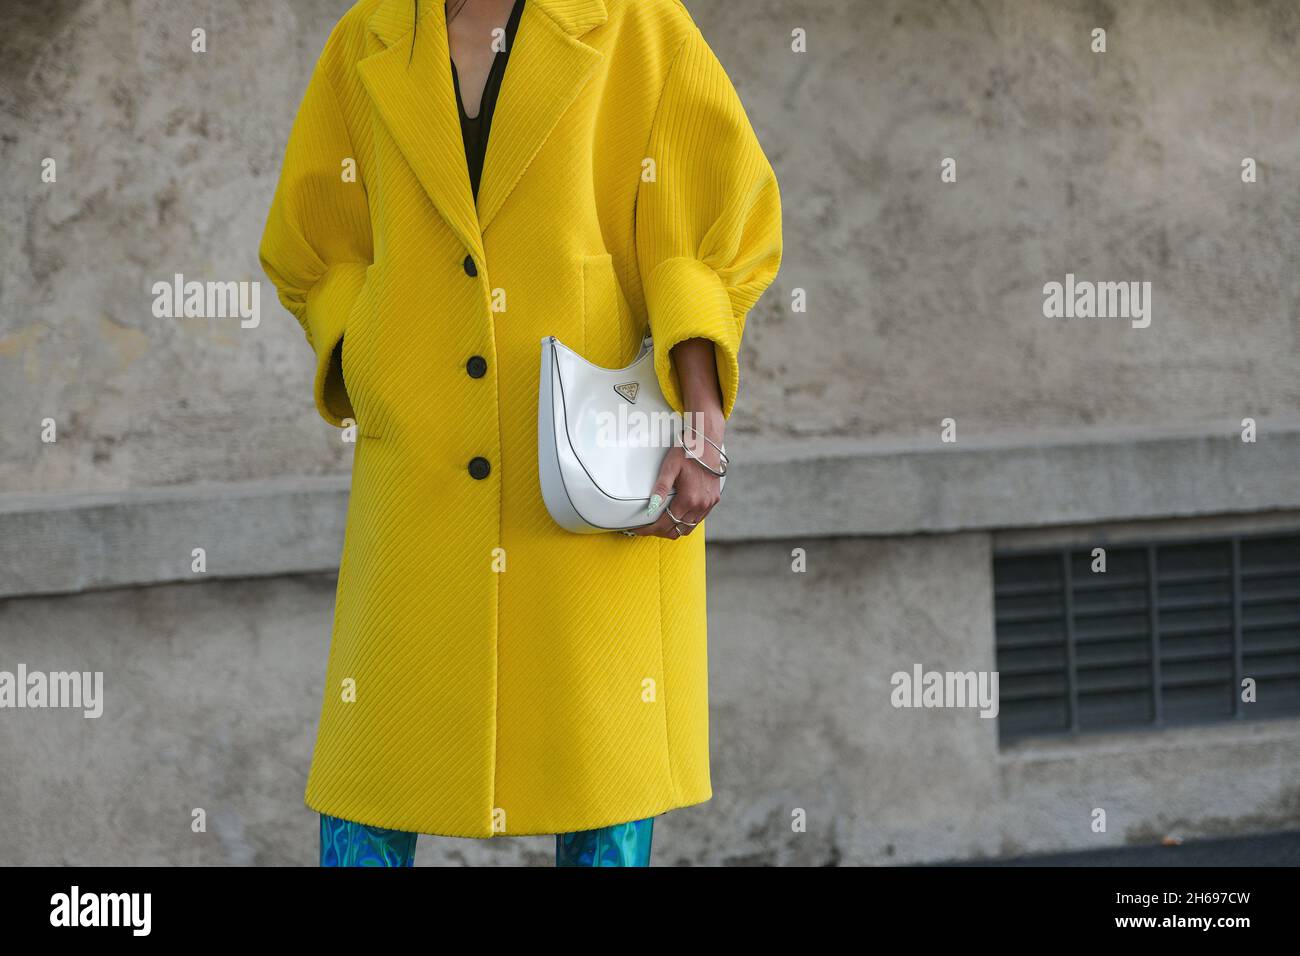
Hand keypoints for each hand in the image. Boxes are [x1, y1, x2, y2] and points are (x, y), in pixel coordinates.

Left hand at [634, 410, 724, 539]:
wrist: (707, 444)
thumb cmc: (687, 452)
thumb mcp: (670, 468)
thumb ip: (661, 489)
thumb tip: (651, 507)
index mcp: (688, 499)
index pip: (665, 524)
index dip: (650, 529)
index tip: (639, 529)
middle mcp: (700, 505)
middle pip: (676, 530)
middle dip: (660, 532)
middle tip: (647, 527)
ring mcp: (708, 504)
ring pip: (688, 527)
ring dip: (674, 528)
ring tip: (660, 523)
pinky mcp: (713, 500)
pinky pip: (698, 519)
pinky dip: (686, 521)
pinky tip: (677, 515)